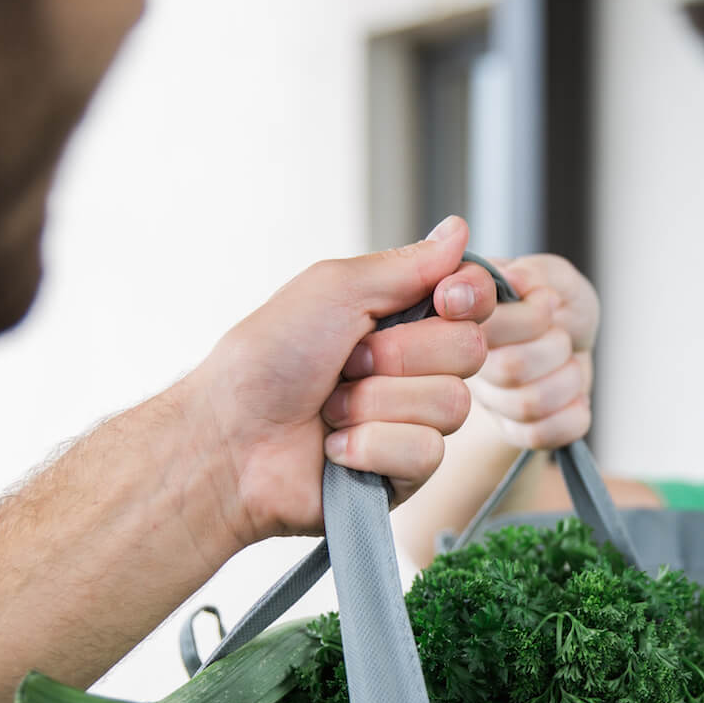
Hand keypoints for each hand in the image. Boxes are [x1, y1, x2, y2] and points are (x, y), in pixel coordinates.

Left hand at [173, 216, 495, 548]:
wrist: (230, 438)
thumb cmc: (267, 361)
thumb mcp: (333, 290)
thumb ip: (405, 265)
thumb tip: (458, 230)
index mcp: (399, 318)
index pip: (474, 300)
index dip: (470, 297)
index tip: (443, 299)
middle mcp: (414, 368)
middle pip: (469, 350)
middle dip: (400, 356)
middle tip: (348, 363)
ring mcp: (412, 421)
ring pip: (451, 405)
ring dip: (377, 403)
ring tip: (331, 410)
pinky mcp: (406, 472)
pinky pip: (427, 453)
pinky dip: (371, 445)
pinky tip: (335, 448)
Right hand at [470, 253, 599, 449]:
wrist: (575, 341)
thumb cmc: (558, 305)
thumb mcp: (556, 277)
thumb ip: (535, 273)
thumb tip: (511, 279)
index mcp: (460, 316)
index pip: (484, 328)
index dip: (529, 318)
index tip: (547, 302)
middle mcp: (459, 361)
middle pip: (510, 369)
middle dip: (555, 347)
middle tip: (559, 333)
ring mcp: (484, 401)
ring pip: (528, 404)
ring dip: (567, 379)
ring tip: (566, 361)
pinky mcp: (509, 431)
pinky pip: (540, 435)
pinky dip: (572, 413)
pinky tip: (570, 395)